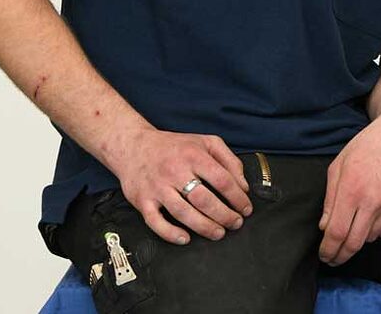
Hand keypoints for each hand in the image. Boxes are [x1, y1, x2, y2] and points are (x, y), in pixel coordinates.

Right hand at [109, 127, 253, 245]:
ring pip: (183, 213)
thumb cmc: (173, 146)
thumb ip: (229, 160)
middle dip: (224, 215)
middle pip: (204, 200)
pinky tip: (185, 238)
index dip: (238, 197)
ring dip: (204, 227)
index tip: (245, 208)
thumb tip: (243, 185)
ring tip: (218, 233)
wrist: (134, 146)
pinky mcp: (142, 200)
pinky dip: (170, 233)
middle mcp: (175, 171)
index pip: (222, 180)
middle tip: (235, 223)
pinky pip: (155, 221)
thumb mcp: (205, 142)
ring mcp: (158, 187)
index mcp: (193, 156)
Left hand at [318, 108, 380, 264]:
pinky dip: (375, 230)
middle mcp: (373, 202)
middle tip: (334, 258)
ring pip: (370, 239)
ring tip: (354, 224)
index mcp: (352, 190)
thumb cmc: (366, 147)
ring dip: (358, 238)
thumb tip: (324, 227)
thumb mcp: (338, 166)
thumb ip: (330, 199)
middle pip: (354, 244)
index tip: (324, 256)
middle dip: (340, 255)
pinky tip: (372, 216)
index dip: (328, 250)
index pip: (336, 233)